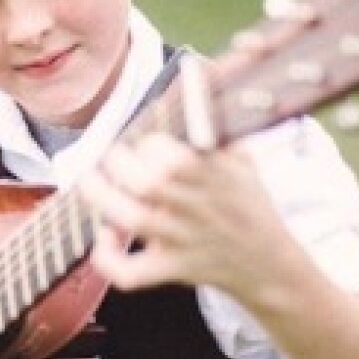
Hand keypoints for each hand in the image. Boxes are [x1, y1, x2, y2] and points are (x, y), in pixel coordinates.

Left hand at [80, 131, 285, 294]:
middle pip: (149, 184)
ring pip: (133, 220)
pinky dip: (109, 260)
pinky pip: (133, 275)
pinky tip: (105, 239)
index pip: (175, 156)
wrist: (268, 265)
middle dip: (120, 164)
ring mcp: (183, 241)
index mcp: (216, 176)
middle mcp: (198, 208)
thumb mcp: (244, 160)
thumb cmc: (247, 204)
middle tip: (113, 157)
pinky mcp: (171, 269)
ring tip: (90, 181)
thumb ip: (218, 127)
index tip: (145, 143)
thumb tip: (194, 83)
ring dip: (102, 198)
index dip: (150, 145)